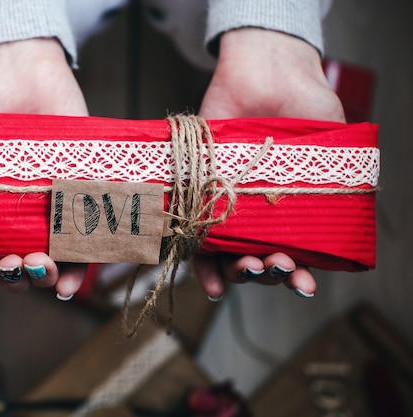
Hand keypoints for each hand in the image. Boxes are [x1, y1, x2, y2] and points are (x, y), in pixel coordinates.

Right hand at [0, 38, 89, 296]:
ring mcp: (55, 205)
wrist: (16, 66)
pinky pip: (90, 234)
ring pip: (55, 258)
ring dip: (46, 276)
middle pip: (22, 266)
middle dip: (15, 277)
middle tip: (10, 265)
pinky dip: (83, 263)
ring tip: (38, 266)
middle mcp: (23, 216)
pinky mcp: (85, 190)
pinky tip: (72, 279)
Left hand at [196, 28, 344, 299]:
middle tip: (276, 265)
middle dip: (269, 272)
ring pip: (228, 254)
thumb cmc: (303, 101)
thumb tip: (358, 192)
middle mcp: (257, 211)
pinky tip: (210, 283)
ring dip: (237, 272)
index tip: (304, 284)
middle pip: (259, 259)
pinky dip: (201, 263)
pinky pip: (193, 233)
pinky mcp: (196, 190)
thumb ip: (343, 166)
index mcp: (290, 208)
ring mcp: (226, 202)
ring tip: (248, 270)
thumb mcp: (335, 135)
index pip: (293, 253)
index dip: (299, 275)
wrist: (264, 69)